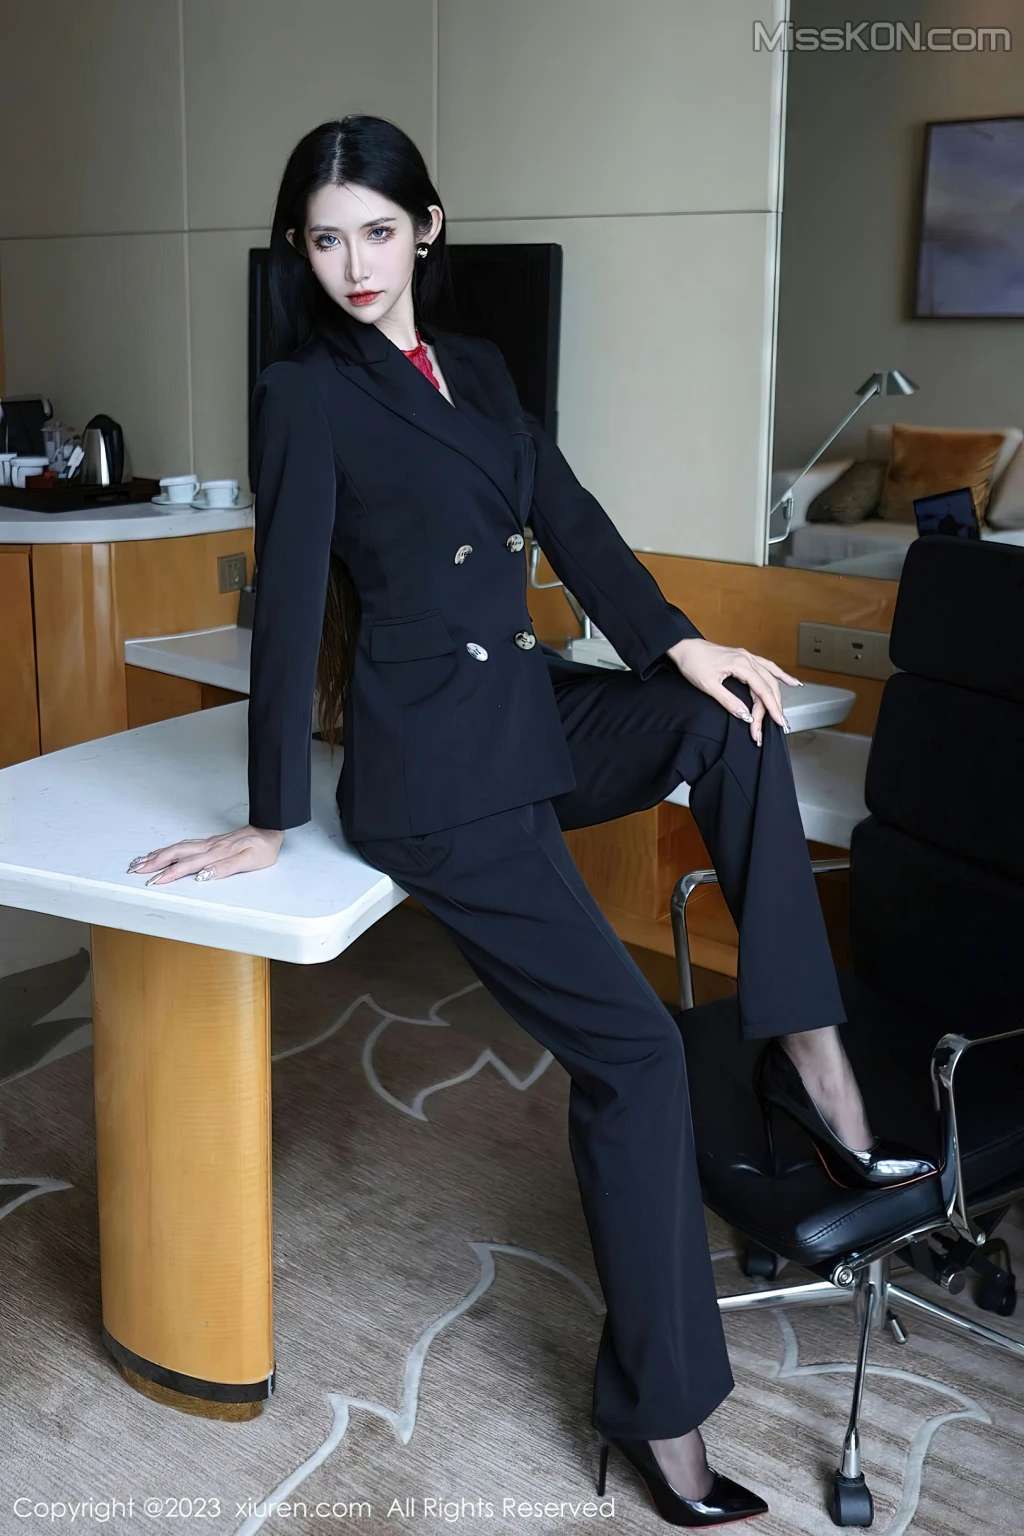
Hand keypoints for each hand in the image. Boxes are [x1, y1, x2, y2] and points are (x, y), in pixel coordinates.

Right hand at [126, 825, 284, 884]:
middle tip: (134, 870)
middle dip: (153, 863)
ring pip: (177, 848)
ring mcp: (208, 843)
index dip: (169, 874)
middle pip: (175, 854)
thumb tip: (202, 875)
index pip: (187, 866)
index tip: (153, 882)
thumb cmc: (263, 849)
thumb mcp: (249, 861)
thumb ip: (225, 868)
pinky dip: (169, 849)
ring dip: (157, 855)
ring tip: (139, 861)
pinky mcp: (210, 841)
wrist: (271, 829)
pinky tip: (162, 851)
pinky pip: (184, 844)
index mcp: (216, 854)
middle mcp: (208, 848)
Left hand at [666, 637, 802, 746]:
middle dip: (774, 707)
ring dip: (778, 696)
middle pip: (768, 686)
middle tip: (779, 725)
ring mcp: (747, 657)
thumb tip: (745, 716)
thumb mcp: (708, 686)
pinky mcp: (744, 658)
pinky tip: (791, 682)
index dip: (772, 708)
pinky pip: (768, 667)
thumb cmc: (692, 663)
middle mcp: (748, 659)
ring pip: (770, 678)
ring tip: (784, 712)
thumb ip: (728, 701)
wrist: (684, 647)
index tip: (779, 722)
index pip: (762, 690)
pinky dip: (780, 675)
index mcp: (741, 664)